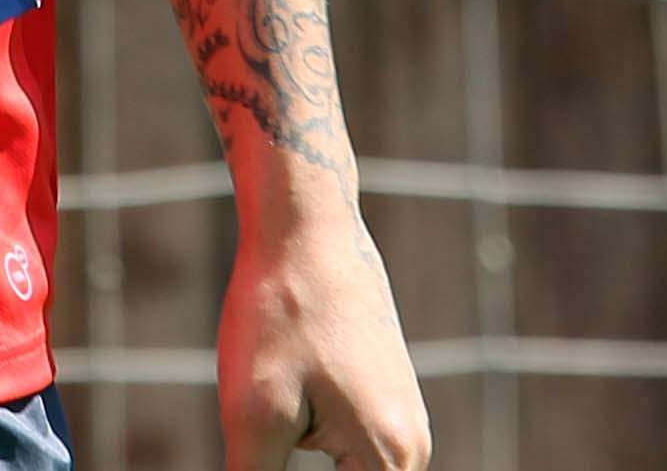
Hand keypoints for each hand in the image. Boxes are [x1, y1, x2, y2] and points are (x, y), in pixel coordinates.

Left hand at [218, 185, 430, 470]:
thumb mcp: (254, 414)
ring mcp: (399, 420)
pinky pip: (352, 453)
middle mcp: (412, 448)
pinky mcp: (377, 396)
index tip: (275, 459)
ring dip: (301, 455)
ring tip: (277, 413)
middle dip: (295, 467)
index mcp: (393, 462)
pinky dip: (313, 451)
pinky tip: (284, 416)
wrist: (305, 221)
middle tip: (274, 436)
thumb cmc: (279, 311)